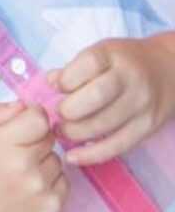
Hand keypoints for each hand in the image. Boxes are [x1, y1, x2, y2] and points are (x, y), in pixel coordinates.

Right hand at [0, 102, 66, 211]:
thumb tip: (24, 103)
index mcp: (0, 145)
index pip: (38, 117)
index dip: (33, 119)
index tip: (24, 128)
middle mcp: (23, 164)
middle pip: (50, 136)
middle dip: (37, 142)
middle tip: (17, 157)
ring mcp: (41, 187)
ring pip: (58, 159)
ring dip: (45, 164)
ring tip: (22, 179)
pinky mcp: (54, 206)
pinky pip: (64, 182)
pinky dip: (51, 184)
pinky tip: (30, 194)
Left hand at [53, 34, 174, 164]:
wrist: (168, 71)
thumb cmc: (122, 62)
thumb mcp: (100, 54)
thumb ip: (73, 68)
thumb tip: (49, 83)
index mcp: (114, 55)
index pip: (89, 64)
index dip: (66, 79)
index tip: (56, 87)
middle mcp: (131, 79)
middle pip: (95, 97)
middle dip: (68, 109)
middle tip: (58, 114)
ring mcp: (141, 104)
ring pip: (104, 125)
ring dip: (75, 133)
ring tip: (62, 131)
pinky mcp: (148, 127)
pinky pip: (117, 146)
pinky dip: (91, 155)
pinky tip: (72, 157)